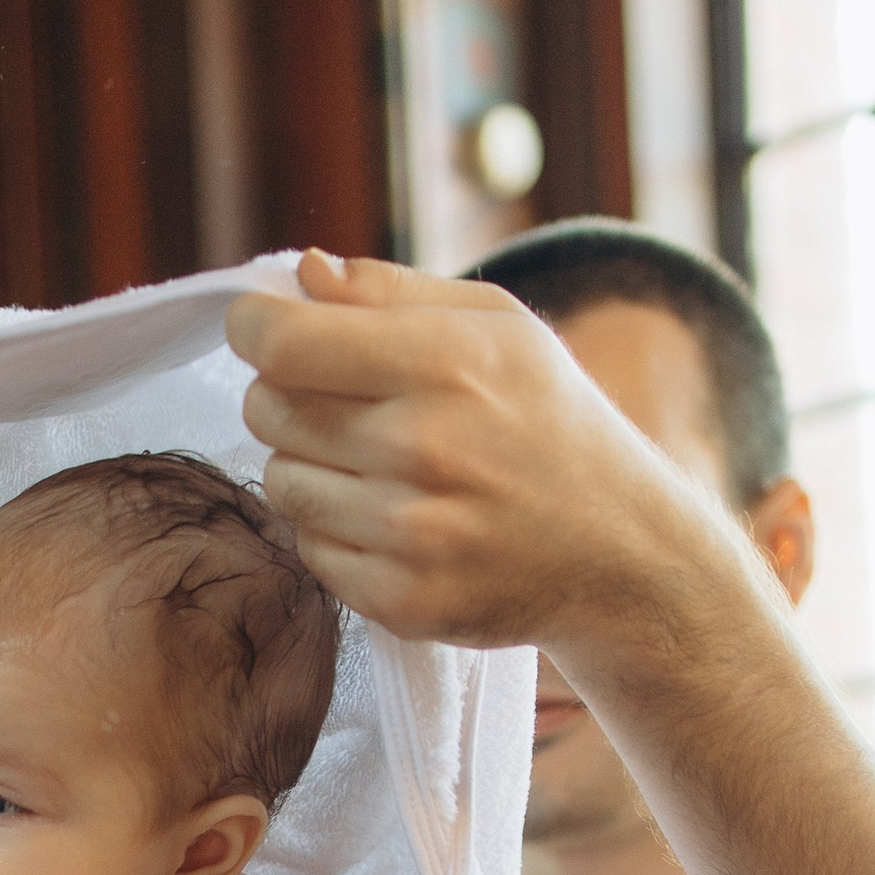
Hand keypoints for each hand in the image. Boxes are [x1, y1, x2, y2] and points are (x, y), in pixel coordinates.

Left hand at [224, 249, 738, 664]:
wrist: (621, 551)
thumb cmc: (548, 421)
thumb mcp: (498, 327)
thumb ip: (390, 293)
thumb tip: (299, 274)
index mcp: (447, 363)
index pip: (283, 343)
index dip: (254, 327)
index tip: (262, 329)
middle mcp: (424, 449)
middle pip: (268, 408)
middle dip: (285, 395)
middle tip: (342, 404)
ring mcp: (412, 533)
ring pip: (281, 481)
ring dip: (311, 468)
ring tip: (380, 467)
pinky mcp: (403, 600)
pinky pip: (309, 551)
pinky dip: (336, 534)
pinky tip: (395, 521)